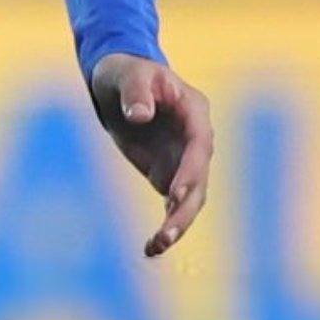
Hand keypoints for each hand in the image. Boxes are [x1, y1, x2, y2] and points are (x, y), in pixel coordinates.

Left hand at [90, 53, 213, 258]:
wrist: (119, 80)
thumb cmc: (127, 71)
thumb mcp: (129, 74)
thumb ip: (136, 92)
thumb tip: (140, 115)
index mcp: (194, 113)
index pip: (199, 145)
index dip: (191, 170)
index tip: (175, 193)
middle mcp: (196, 140)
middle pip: (199, 180)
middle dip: (185, 208)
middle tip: (167, 233)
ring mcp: (184, 159)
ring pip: (190, 199)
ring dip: (177, 224)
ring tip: (157, 246)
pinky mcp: (168, 174)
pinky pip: (172, 205)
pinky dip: (164, 226)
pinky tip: (151, 248)